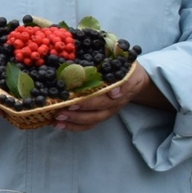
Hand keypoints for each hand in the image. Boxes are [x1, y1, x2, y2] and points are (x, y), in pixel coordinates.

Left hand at [49, 61, 164, 131]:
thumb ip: (123, 76)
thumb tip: (115, 93)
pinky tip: (58, 124)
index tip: (75, 100)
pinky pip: (88, 124)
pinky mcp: (101, 116)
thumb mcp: (128, 66)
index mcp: (120, 90)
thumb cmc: (126, 69)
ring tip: (57, 118)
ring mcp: (107, 111)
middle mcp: (114, 104)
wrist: (134, 79)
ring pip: (91, 120)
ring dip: (74, 120)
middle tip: (61, 109)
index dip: (91, 101)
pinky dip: (73, 126)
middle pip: (96, 111)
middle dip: (78, 111)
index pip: (106, 98)